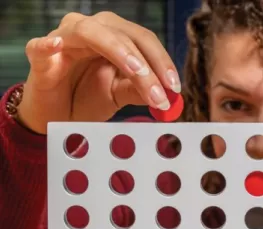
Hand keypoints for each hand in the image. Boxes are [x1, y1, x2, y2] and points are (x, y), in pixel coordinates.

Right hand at [17, 12, 180, 133]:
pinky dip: (48, 45)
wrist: (57, 116)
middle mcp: (92, 31)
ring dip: (118, 52)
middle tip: (162, 91)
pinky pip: (41, 46)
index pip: (143, 41)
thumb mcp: (118, 95)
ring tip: (136, 71)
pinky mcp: (40, 56)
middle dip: (147, 65)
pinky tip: (56, 46)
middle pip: (124, 35)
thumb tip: (167, 95)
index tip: (175, 88)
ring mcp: (64, 39)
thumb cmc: (86, 99)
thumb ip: (138, 91)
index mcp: (113, 38)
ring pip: (91, 33)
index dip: (161, 62)